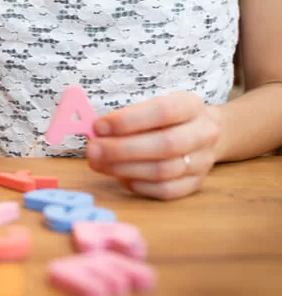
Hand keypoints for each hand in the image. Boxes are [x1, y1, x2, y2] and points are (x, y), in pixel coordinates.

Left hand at [86, 92, 221, 199]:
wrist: (198, 133)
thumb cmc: (163, 118)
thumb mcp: (149, 106)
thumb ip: (125, 117)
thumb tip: (95, 132)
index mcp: (190, 105)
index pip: (163, 111)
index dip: (128, 120)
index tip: (99, 126)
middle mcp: (202, 133)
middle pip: (165, 145)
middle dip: (122, 149)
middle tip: (92, 150)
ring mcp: (202, 161)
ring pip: (164, 171)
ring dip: (124, 168)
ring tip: (98, 163)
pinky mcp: (195, 184)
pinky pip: (165, 190)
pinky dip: (138, 185)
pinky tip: (118, 177)